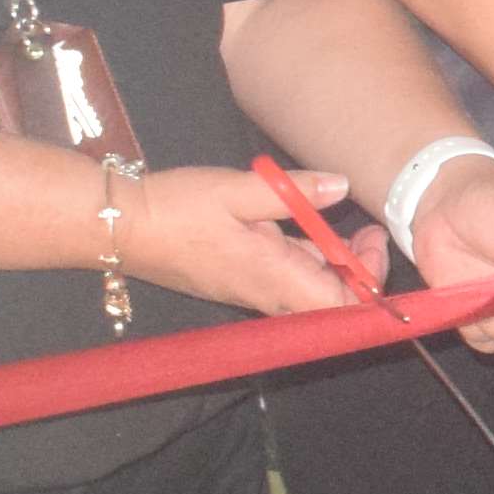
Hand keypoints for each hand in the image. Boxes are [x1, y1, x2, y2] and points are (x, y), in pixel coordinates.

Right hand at [113, 163, 368, 319]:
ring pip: (310, 289)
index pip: (341, 307)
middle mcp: (267, 295)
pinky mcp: (240, 283)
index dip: (371, 286)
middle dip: (359, 270)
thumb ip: (295, 191)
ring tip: (342, 221)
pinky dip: (306, 259)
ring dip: (334, 262)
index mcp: (273, 277)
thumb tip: (342, 186)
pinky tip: (302, 226)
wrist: (119, 226)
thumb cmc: (176, 208)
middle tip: (365, 230)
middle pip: (332, 302)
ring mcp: (252, 292)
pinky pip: (286, 279)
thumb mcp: (238, 189)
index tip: (373, 244)